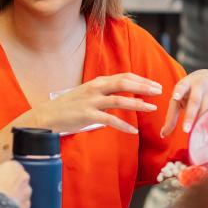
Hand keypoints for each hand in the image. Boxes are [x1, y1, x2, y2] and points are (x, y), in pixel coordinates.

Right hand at [0, 161, 31, 207]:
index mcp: (13, 166)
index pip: (11, 166)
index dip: (3, 173)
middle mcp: (23, 177)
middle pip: (18, 177)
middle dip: (11, 182)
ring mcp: (27, 191)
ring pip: (22, 190)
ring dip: (15, 193)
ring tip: (3, 200)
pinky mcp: (28, 204)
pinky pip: (22, 202)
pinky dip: (17, 204)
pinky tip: (7, 207)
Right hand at [29, 73, 162, 134]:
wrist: (47, 116)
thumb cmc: (69, 106)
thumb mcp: (87, 93)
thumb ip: (104, 92)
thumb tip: (122, 93)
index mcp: (97, 82)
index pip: (124, 76)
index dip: (141, 80)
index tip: (155, 84)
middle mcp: (96, 89)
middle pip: (125, 84)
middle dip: (144, 87)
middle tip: (160, 91)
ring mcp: (91, 102)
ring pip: (120, 100)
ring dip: (138, 104)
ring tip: (152, 108)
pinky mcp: (88, 116)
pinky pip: (110, 120)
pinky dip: (123, 125)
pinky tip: (133, 131)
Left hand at [160, 69, 207, 137]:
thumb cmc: (191, 90)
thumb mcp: (181, 95)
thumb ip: (173, 113)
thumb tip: (163, 134)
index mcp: (185, 83)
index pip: (181, 87)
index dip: (179, 91)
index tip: (175, 97)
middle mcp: (199, 85)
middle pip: (194, 101)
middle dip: (190, 116)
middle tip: (185, 130)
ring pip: (206, 109)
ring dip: (201, 122)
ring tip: (198, 134)